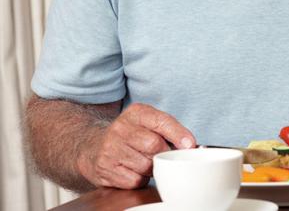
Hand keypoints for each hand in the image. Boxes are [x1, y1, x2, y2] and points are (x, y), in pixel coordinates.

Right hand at [76, 103, 195, 188]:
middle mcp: (120, 128)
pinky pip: (134, 180)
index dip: (178, 134)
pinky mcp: (105, 169)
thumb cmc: (131, 134)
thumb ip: (170, 129)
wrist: (93, 146)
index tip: (190, 144)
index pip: (161, 121)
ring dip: (152, 168)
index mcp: (136, 113)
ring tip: (146, 161)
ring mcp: (110, 149)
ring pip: (145, 165)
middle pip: (154, 145)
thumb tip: (190, 145)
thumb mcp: (149, 121)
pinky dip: (140, 179)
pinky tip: (134, 170)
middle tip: (163, 156)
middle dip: (164, 154)